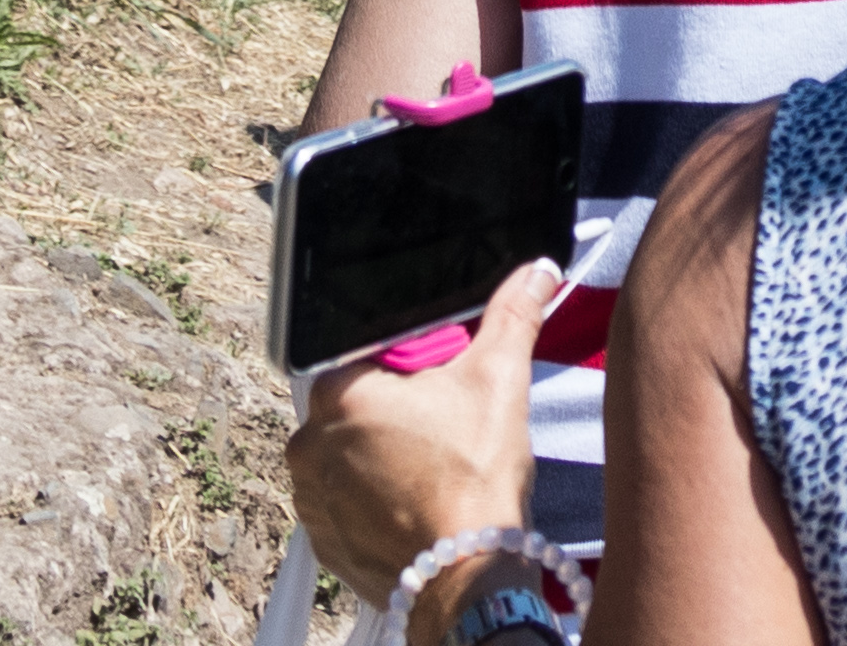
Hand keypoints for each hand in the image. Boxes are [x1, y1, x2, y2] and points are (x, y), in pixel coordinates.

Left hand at [285, 262, 557, 607]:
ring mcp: (311, 497)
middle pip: (360, 404)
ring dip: (383, 455)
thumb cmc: (474, 478)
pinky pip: (346, 501)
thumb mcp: (499, 380)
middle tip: (445, 429)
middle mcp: (309, 444)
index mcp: (339, 393)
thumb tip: (536, 271)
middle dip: (399, 410)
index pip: (372, 354)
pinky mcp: (323, 538)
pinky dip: (375, 499)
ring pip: (351, 453)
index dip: (415, 366)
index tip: (444, 387)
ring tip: (432, 470)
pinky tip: (416, 502)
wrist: (467, 574)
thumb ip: (513, 315)